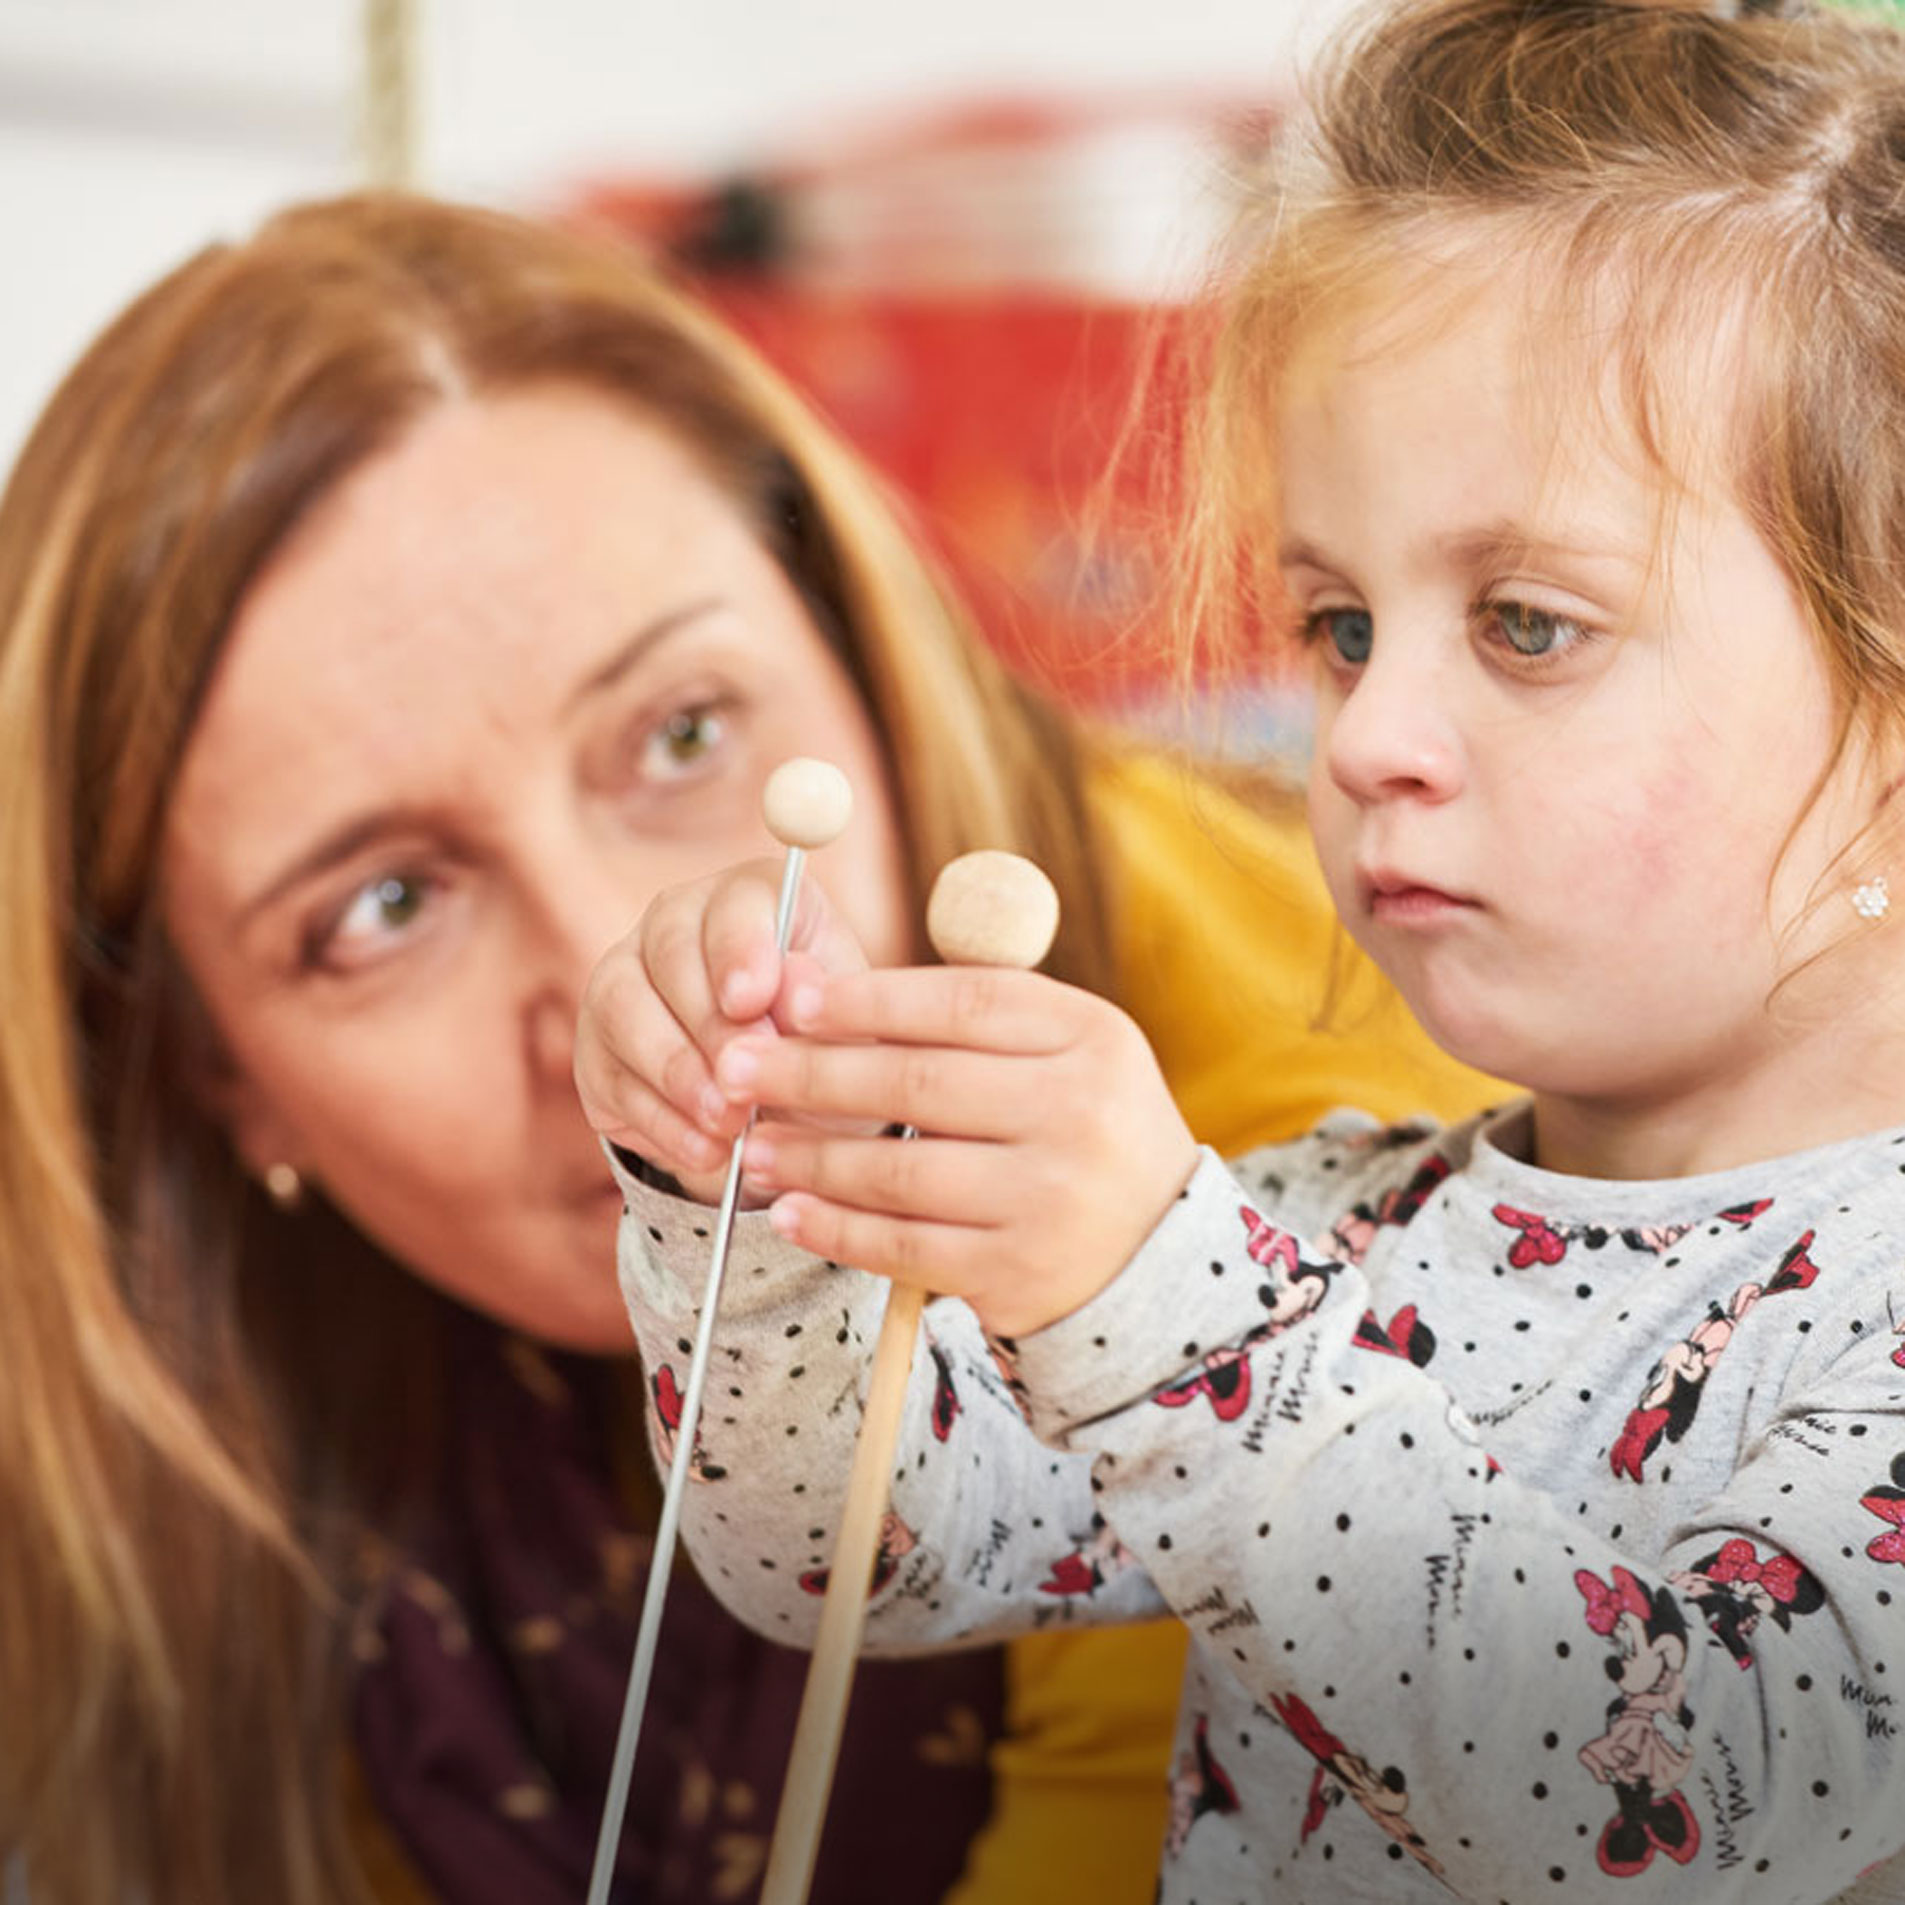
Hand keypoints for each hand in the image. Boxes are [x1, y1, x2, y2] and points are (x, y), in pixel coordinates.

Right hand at [574, 860, 872, 1202]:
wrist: (786, 1109)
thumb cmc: (824, 1047)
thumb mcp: (844, 1030)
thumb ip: (823, 1007)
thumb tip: (795, 989)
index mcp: (752, 899)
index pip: (736, 900)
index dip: (739, 948)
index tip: (751, 1000)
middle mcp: (679, 921)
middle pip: (671, 949)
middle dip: (708, 1024)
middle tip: (746, 1083)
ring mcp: (626, 977)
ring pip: (625, 1006)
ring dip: (678, 1073)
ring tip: (727, 1124)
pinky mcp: (596, 1043)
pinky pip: (611, 1074)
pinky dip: (661, 1120)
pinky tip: (704, 1150)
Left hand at [718, 965, 1199, 1336]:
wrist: (1155, 1253)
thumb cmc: (1077, 1127)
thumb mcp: (1057, 1051)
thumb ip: (955, 1013)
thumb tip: (802, 979)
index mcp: (1090, 1035)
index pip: (960, 1003)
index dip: (865, 999)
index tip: (790, 1000)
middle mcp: (1078, 1111)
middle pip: (918, 1083)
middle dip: (811, 1075)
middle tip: (737, 1070)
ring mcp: (1050, 1196)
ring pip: (899, 1171)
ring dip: (811, 1159)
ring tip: (755, 1149)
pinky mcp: (1019, 1269)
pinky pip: (904, 1246)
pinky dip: (837, 1230)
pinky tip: (790, 1213)